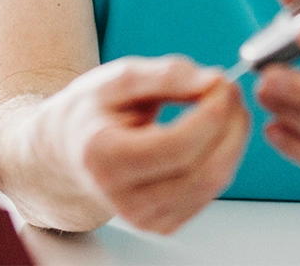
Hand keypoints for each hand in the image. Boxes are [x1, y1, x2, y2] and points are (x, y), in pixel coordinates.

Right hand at [43, 55, 248, 233]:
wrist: (68, 150)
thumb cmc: (91, 112)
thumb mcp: (118, 78)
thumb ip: (165, 76)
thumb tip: (212, 81)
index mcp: (105, 157)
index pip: (175, 146)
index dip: (210, 116)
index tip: (224, 84)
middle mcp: (123, 198)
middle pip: (200, 170)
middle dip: (229, 126)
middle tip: (231, 90)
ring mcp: (144, 218)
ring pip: (211, 184)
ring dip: (232, 142)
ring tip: (227, 107)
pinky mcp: (162, 224)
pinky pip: (208, 193)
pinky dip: (220, 159)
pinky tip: (215, 133)